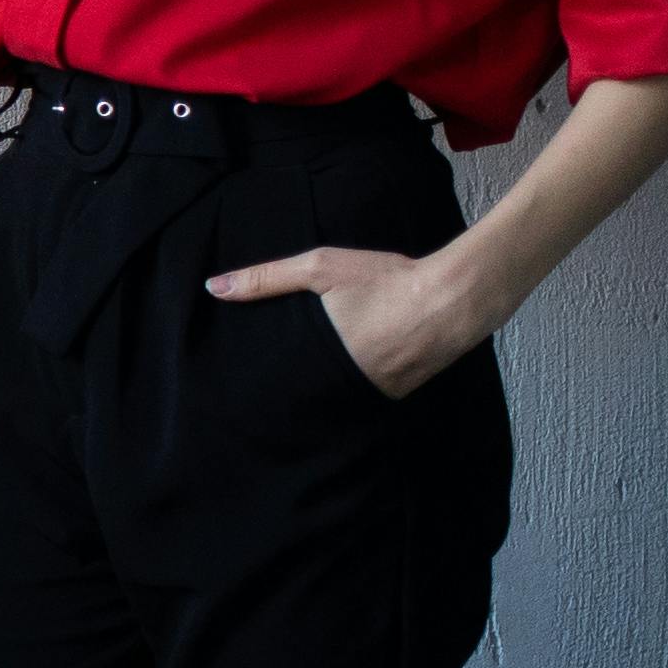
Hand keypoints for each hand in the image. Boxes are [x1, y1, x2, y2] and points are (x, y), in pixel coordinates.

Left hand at [204, 243, 493, 397]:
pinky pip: (362, 397)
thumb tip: (213, 288)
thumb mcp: (322, 268)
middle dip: (285, 390)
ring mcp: (374, 394)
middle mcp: (346, 385)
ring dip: (317, 392)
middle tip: (261, 388)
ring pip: (332, 399)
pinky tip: (341, 378)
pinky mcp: (397, 395)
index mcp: (321, 359)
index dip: (259, 384)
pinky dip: (350, 389)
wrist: (455, 297)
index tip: (239, 383)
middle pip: (303, 394)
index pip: (276, 383)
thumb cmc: (386, 279)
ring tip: (299, 384)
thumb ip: (266, 278)